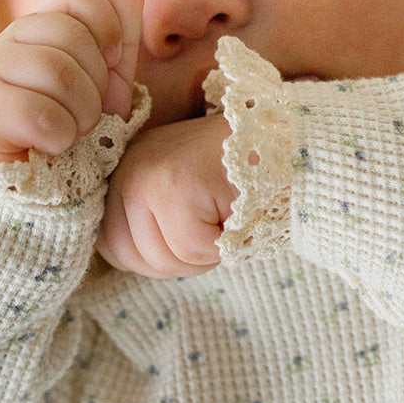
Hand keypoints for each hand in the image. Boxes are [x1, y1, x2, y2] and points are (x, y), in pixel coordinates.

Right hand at [0, 0, 143, 161]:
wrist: (45, 176)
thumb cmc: (74, 123)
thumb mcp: (109, 81)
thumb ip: (120, 37)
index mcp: (41, 26)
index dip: (105, 26)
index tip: (112, 60)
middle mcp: (10, 40)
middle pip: (72, 36)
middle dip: (96, 83)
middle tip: (87, 109)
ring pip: (57, 73)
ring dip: (82, 114)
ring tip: (72, 129)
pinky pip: (39, 113)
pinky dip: (59, 136)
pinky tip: (52, 143)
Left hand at [96, 113, 234, 277]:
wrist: (293, 140)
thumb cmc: (247, 174)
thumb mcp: (190, 192)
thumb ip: (154, 222)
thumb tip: (130, 261)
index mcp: (129, 168)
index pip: (110, 243)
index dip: (151, 259)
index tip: (188, 239)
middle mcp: (130, 166)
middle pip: (129, 256)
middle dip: (177, 261)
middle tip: (213, 229)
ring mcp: (147, 175)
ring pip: (161, 258)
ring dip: (202, 255)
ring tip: (226, 216)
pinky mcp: (174, 187)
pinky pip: (191, 250)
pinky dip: (220, 246)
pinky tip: (236, 213)